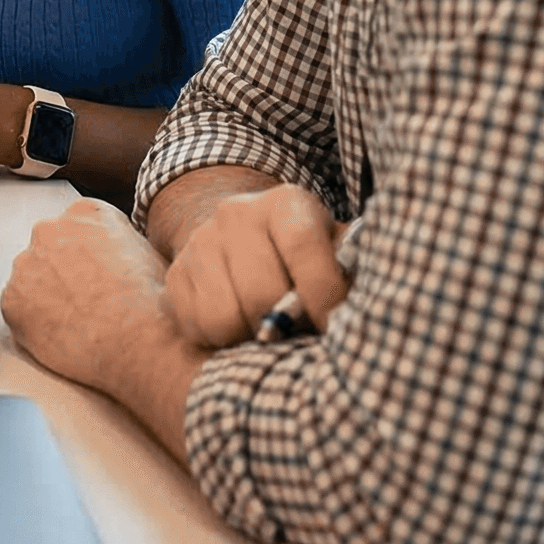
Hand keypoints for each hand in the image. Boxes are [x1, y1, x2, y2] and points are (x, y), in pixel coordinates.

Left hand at [5, 199, 206, 455]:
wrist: (140, 340)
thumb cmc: (152, 302)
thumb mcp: (148, 252)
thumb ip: (118, 242)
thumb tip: (116, 254)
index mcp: (84, 213)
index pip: (76, 227)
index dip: (88, 256)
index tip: (96, 274)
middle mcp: (48, 230)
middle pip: (49, 249)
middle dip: (62, 272)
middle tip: (87, 301)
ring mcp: (26, 265)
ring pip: (31, 280)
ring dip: (46, 296)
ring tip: (79, 321)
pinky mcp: (11, 300)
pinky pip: (18, 310)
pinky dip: (34, 323)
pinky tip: (63, 334)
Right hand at [164, 183, 347, 347]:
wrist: (246, 239)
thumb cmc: (307, 257)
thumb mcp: (336, 250)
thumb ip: (352, 270)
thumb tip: (368, 305)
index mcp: (285, 203)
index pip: (303, 247)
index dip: (323, 296)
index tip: (337, 327)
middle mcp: (235, 215)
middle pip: (262, 291)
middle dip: (288, 326)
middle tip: (303, 336)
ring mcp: (199, 244)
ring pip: (226, 317)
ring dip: (253, 336)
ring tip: (272, 331)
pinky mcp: (175, 276)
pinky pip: (197, 327)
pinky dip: (222, 340)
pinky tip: (242, 327)